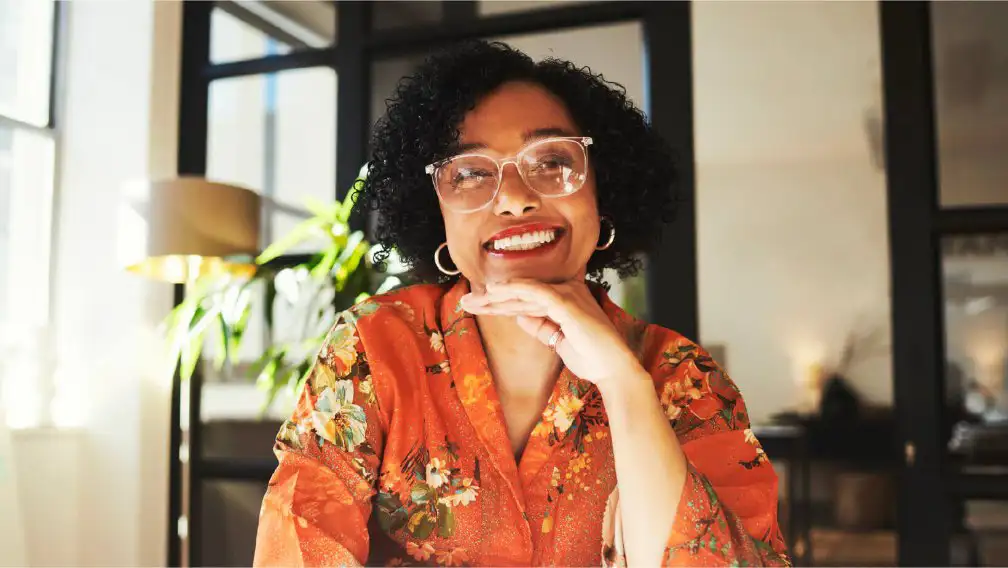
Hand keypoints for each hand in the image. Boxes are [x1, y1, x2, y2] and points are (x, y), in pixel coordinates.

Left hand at [459, 279, 644, 384]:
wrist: (613, 369)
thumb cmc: (590, 357)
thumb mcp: (558, 340)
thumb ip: (540, 326)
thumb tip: (519, 315)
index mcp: (566, 298)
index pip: (526, 298)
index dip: (500, 301)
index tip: (477, 305)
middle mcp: (567, 290)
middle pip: (522, 293)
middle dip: (492, 298)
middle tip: (466, 301)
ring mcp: (568, 294)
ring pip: (524, 292)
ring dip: (496, 296)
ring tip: (472, 300)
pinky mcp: (567, 302)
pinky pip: (536, 291)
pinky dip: (515, 289)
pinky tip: (495, 290)